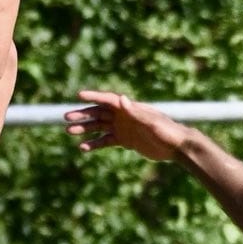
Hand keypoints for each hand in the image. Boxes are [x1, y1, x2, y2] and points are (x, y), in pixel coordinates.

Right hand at [65, 90, 190, 163]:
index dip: (93, 96)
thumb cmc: (166, 131)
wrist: (176, 146)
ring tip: (69, 131)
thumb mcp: (151, 121)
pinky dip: (94, 144)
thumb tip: (122, 98)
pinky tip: (83, 148)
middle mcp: (123, 116)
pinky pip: (105, 141)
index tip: (78, 95)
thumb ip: (135, 112)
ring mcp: (123, 128)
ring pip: (98, 127)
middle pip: (98, 113)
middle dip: (82, 115)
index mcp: (129, 108)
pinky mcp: (125, 140)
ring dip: (84, 129)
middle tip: (66, 117)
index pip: (107, 99)